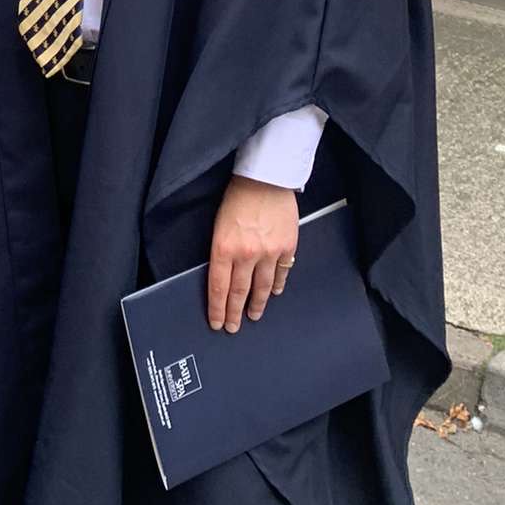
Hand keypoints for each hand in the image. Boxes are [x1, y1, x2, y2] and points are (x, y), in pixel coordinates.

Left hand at [206, 179, 298, 333]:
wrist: (265, 178)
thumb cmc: (238, 196)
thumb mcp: (219, 224)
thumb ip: (221, 250)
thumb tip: (222, 275)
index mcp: (224, 247)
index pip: (218, 287)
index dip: (217, 308)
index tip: (217, 322)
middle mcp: (246, 254)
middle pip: (238, 292)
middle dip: (234, 313)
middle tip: (233, 327)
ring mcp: (269, 252)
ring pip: (261, 288)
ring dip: (256, 304)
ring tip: (253, 315)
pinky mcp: (287, 247)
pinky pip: (281, 273)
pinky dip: (276, 285)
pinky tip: (273, 292)